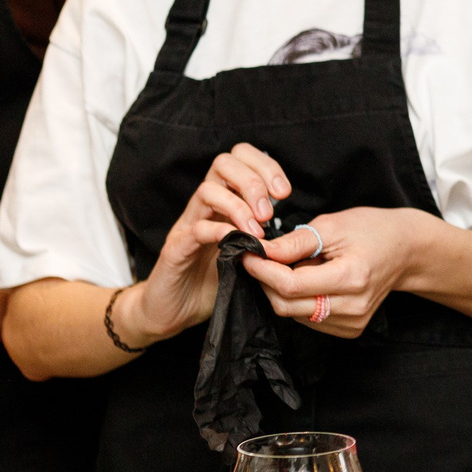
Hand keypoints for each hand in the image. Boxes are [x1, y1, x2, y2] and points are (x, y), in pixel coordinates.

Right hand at [132, 145, 294, 342]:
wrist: (173, 312)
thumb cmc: (213, 281)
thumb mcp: (247, 254)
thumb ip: (266, 237)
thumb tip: (299, 232)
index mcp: (224, 201)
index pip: (240, 159)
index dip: (265, 166)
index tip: (284, 192)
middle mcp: (204, 207)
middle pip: (224, 163)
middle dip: (252, 181)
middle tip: (269, 212)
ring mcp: (188, 225)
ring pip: (207, 189)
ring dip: (238, 205)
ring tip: (257, 230)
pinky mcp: (175, 249)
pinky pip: (196, 228)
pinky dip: (219, 230)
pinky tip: (236, 241)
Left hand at [244, 206, 425, 338]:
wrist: (405, 251)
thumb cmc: (372, 230)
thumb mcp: (332, 225)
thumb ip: (294, 242)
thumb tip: (260, 252)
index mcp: (351, 277)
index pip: (291, 285)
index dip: (262, 270)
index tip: (247, 254)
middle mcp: (353, 307)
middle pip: (288, 305)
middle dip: (265, 282)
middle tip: (258, 259)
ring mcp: (352, 323)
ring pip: (294, 315)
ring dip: (281, 292)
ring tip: (290, 266)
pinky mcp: (350, 330)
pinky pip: (308, 320)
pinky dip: (297, 301)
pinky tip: (307, 281)